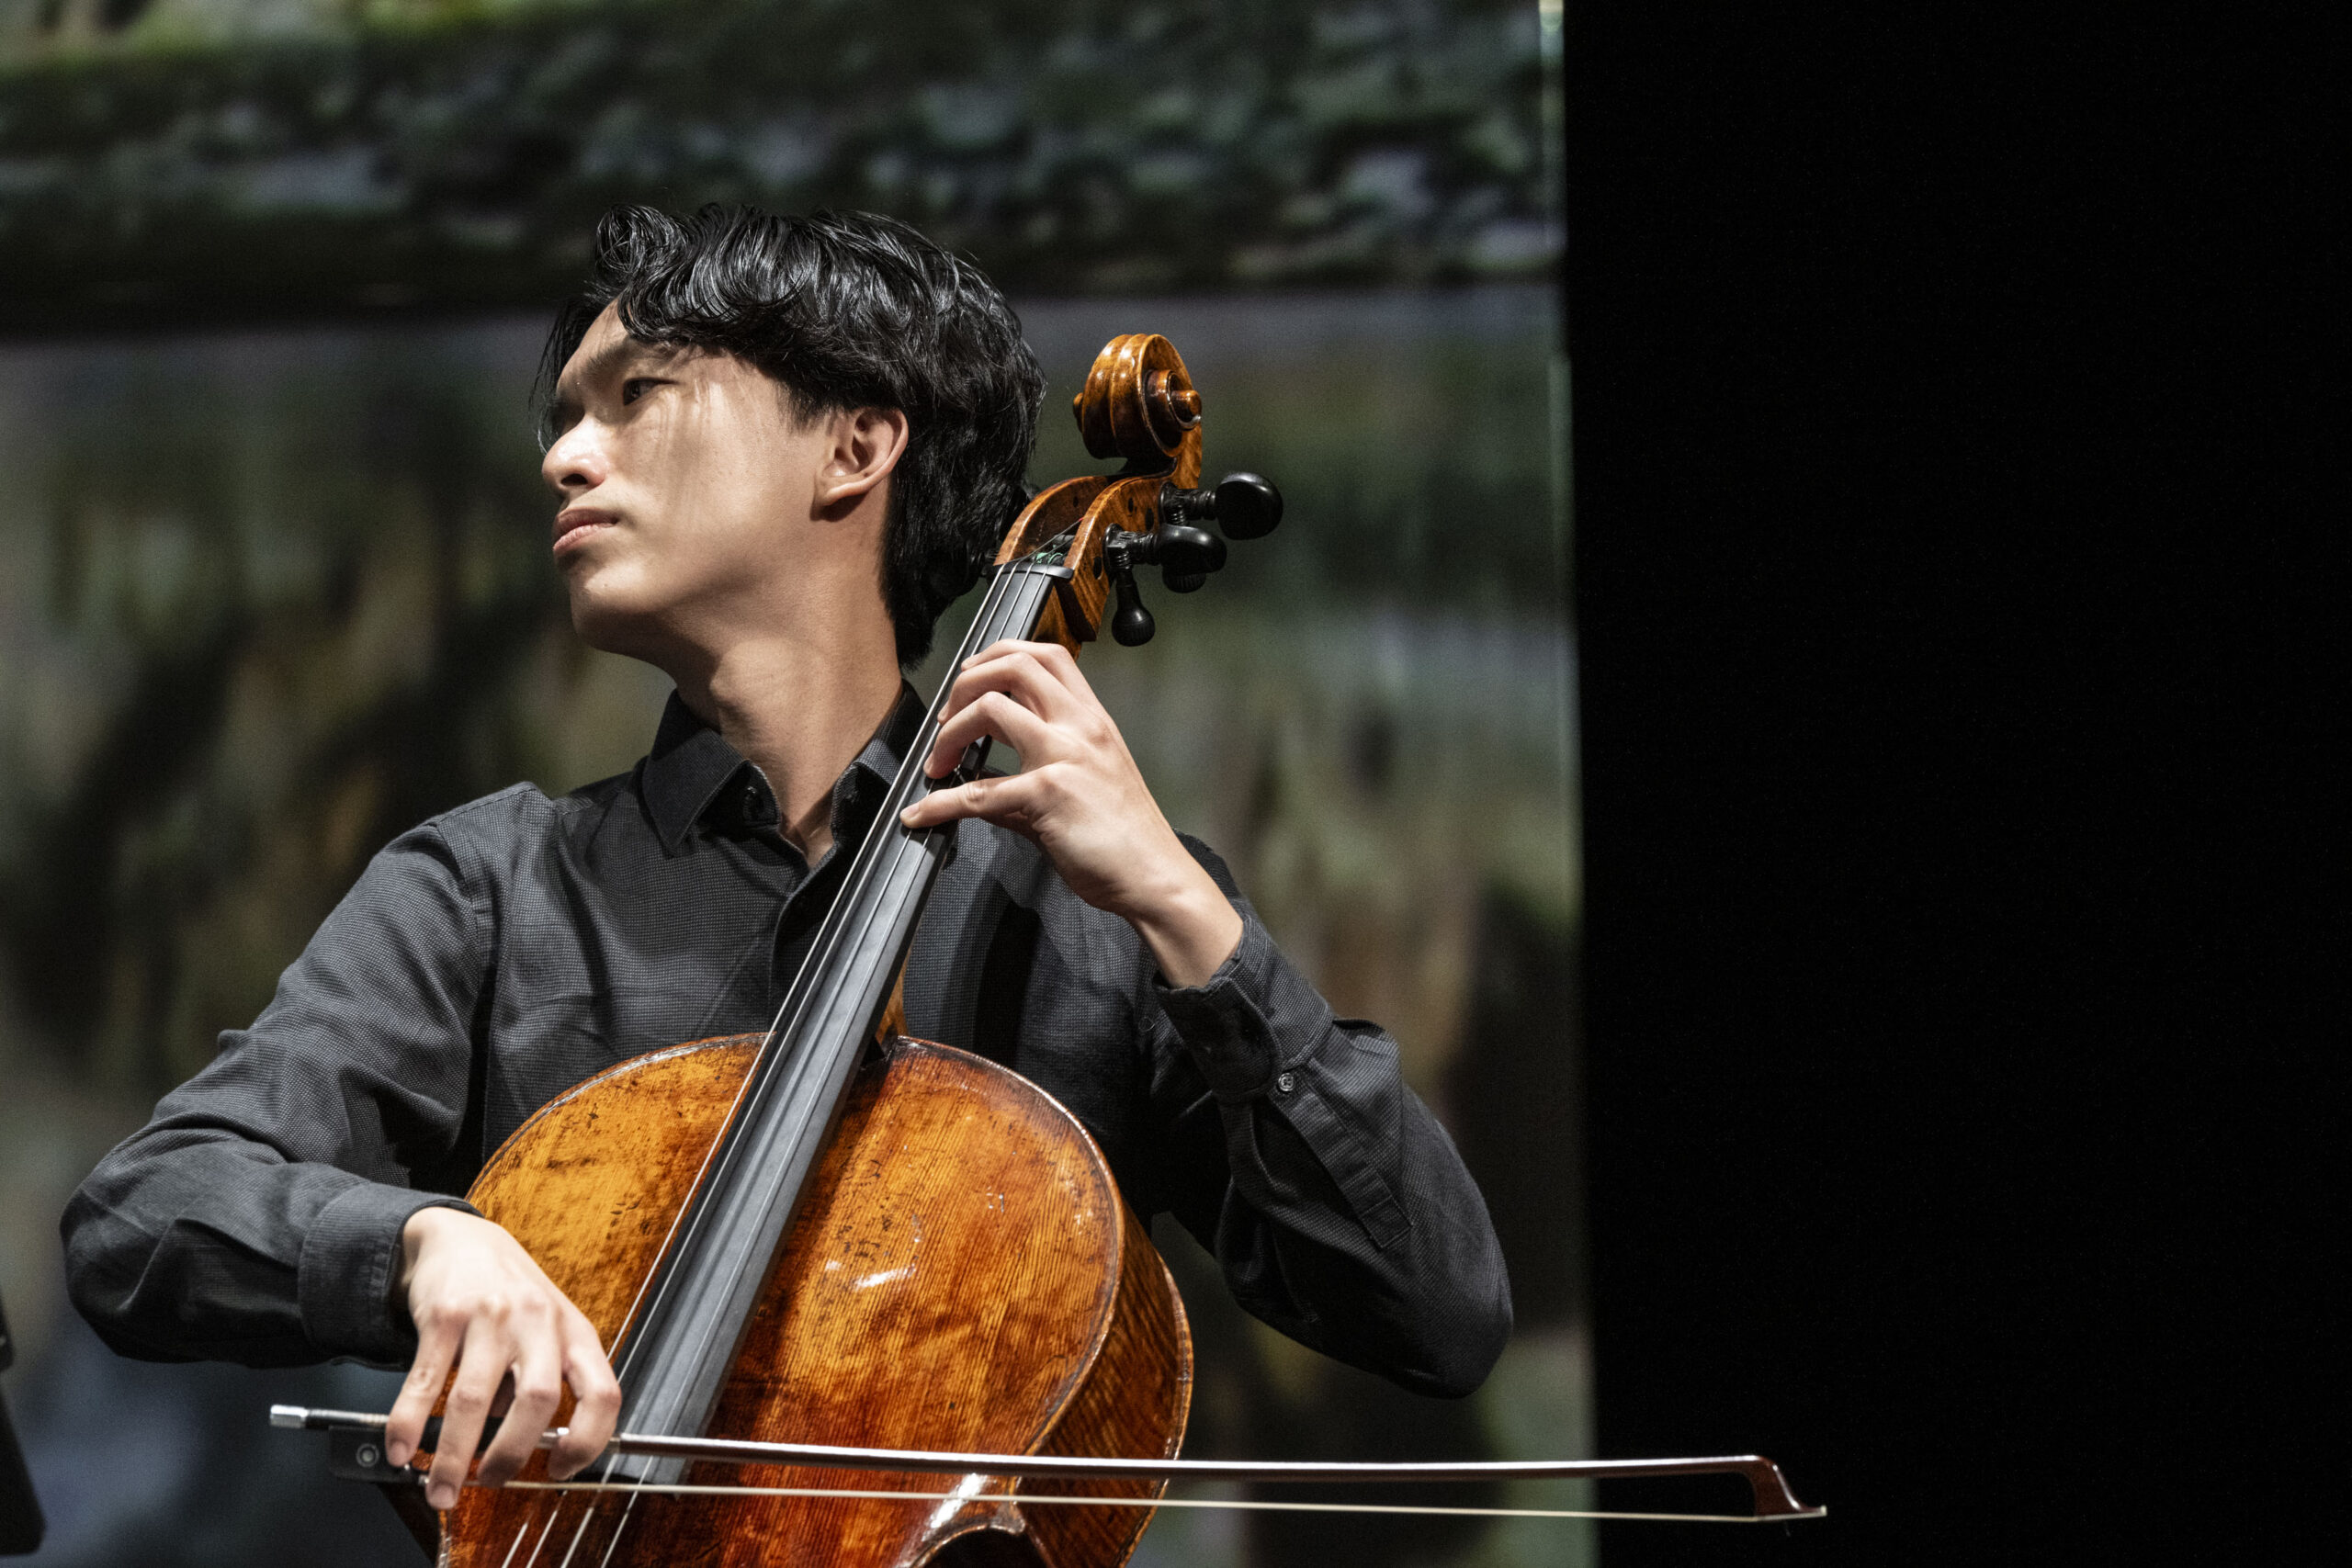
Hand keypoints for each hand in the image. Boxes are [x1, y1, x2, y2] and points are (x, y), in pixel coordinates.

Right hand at [386, 1207, 621, 1510]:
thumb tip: (517, 1451)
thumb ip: (541, 1384)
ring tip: (441, 1489)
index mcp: (574, 1334)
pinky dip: (410, 1425)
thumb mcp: (547, 1330)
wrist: (461, 1239)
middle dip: (511, 1456)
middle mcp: (538, 1322)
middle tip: (490, 1483)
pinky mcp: (445, 1314)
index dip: (589, 1441)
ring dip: (454, 1457)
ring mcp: (492, 1316)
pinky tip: (402, 1449)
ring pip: (475, 1400)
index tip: (561, 1471)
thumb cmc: (512, 1296)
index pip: (602, 1394)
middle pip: (538, 1401)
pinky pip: (426, 1382)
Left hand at [899, 639, 1242, 986]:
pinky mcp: (1046, 795)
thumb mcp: (1087, 783)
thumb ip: (1035, 771)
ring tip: (937, 764)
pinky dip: (938, 804)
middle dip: (966, 682)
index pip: (1046, 656)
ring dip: (948, 733)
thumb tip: (980, 786)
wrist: (1154, 876)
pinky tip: (922, 815)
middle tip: (944, 716)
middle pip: (1014, 664)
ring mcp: (1063, 755)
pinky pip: (976, 793)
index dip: (998, 657)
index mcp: (1093, 720)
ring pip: (989, 708)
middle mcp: (1080, 726)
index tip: (970, 680)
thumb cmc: (1128, 837)